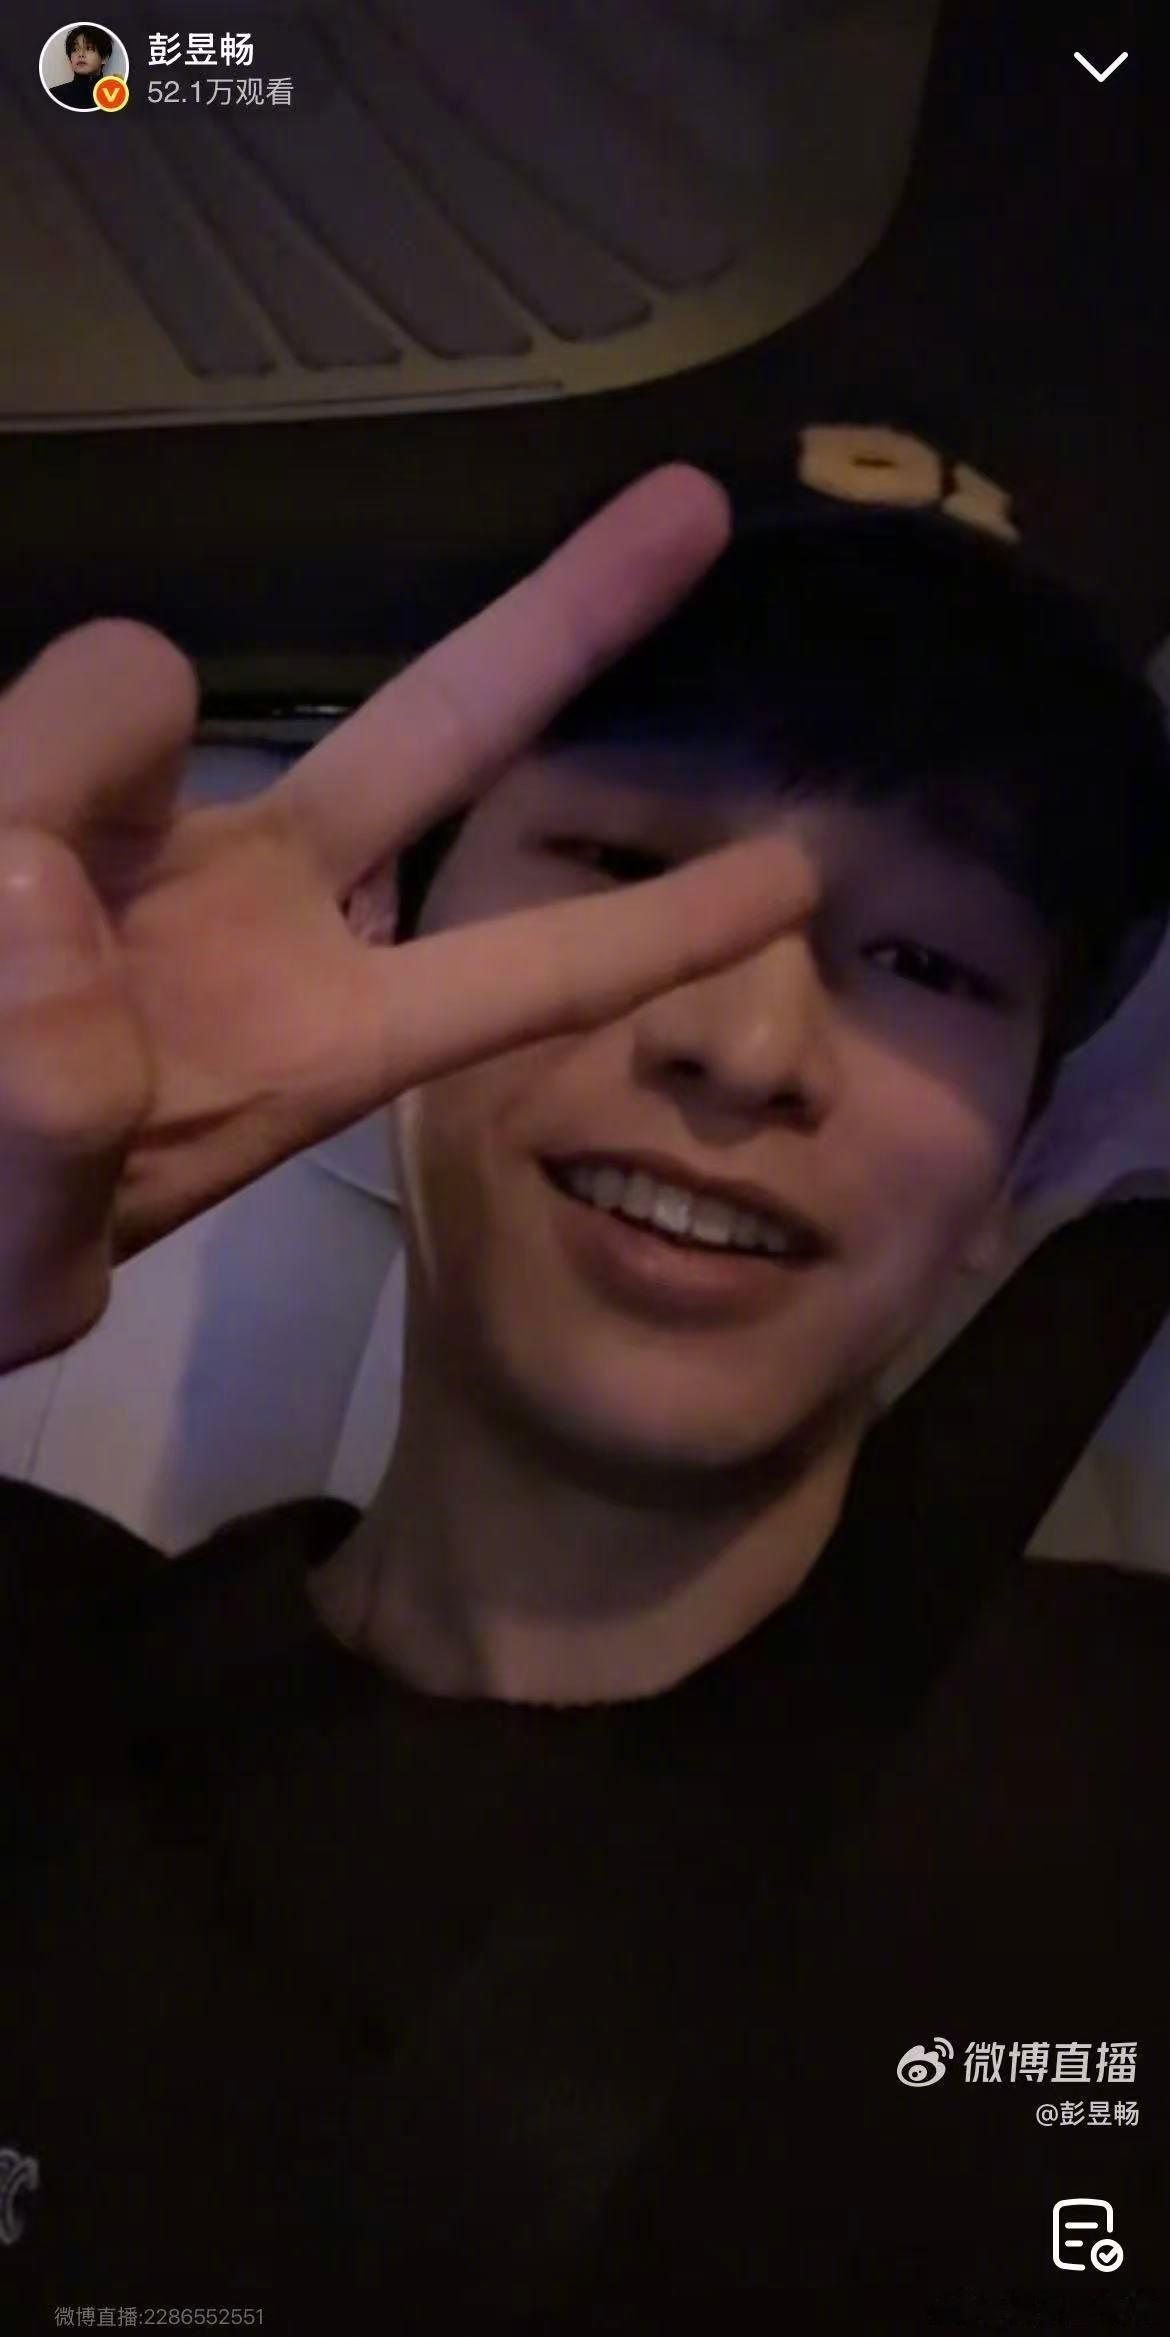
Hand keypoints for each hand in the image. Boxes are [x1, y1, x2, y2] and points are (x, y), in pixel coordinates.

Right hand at [0, 465, 815, 1370]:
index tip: (801, 869)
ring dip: (45, 778)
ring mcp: (127, 831)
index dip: (654, 927)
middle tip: (700, 506)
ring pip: (128, 695)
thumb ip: (53, 1105)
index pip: (514, 975)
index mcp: (307, 1037)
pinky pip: (16, 736)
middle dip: (562, 624)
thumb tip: (45, 895)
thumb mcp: (18, 1247)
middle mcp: (247, 904)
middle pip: (427, 741)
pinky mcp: (17, 784)